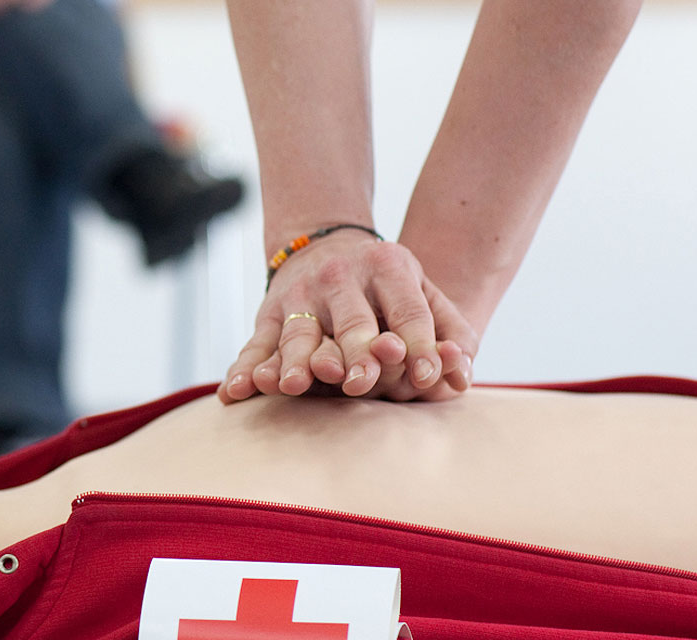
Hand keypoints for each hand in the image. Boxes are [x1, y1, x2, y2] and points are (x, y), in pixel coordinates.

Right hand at [219, 234, 478, 403]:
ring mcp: (300, 295)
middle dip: (356, 353)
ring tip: (294, 385)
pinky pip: (255, 345)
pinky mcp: (269, 314)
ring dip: (295, 361)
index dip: (419, 344)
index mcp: (388, 267)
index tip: (425, 376)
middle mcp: (340, 277)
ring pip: (299, 334)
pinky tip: (236, 391)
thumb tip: (460, 378)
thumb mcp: (426, 295)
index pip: (408, 311)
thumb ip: (453, 335)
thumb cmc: (388, 289)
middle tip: (361, 384)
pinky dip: (244, 369)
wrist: (326, 247)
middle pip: (352, 322)